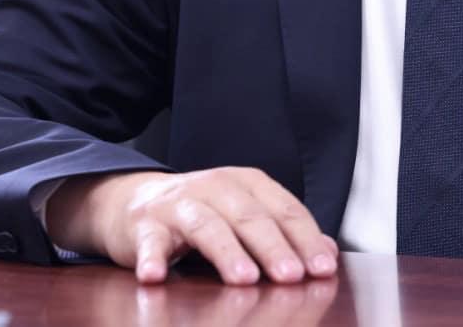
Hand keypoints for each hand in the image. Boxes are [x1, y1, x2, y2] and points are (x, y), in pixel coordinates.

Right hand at [46, 167, 339, 285]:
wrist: (134, 201)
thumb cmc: (200, 213)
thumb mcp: (244, 215)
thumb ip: (284, 232)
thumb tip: (328, 254)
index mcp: (246, 184)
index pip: (283, 209)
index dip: (305, 238)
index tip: (321, 268)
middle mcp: (215, 187)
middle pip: (249, 216)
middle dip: (273, 247)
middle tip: (291, 275)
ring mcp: (179, 203)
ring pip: (207, 225)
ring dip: (227, 252)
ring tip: (244, 278)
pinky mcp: (145, 224)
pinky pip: (150, 242)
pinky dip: (152, 258)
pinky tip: (156, 276)